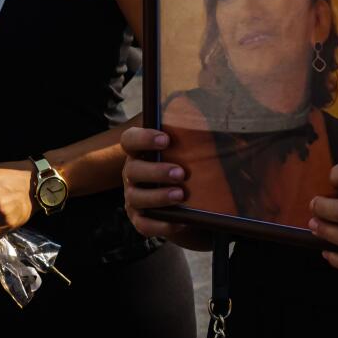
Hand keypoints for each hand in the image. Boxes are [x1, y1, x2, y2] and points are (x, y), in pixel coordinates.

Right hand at [121, 126, 198, 242]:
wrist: (186, 204)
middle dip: (156, 171)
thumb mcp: (186, 149)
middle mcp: (131, 174)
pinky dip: (162, 225)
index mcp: (139, 152)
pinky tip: (180, 221)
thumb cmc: (184, 168)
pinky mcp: (140, 220)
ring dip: (158, 197)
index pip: (129, 140)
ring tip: (180, 196)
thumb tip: (207, 112)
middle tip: (180, 173)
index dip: (144, 138)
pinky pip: (145, 225)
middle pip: (133, 170)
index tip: (166, 139)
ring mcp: (133, 197)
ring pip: (137, 198)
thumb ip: (190, 131)